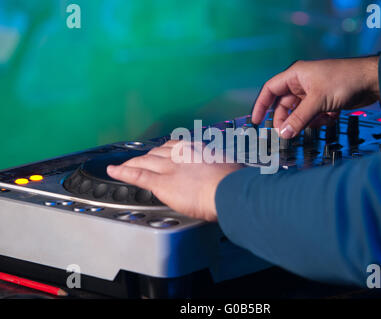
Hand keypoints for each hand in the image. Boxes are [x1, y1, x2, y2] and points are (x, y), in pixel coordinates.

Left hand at [107, 140, 241, 220]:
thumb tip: (225, 173)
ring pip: (145, 161)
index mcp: (197, 149)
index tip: (163, 154)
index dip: (165, 151)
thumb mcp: (229, 168)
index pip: (176, 146)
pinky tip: (114, 171)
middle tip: (141, 161)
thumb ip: (219, 169)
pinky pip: (137, 175)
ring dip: (133, 163)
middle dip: (147, 156)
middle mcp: (180, 154)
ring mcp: (169, 167)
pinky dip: (123, 172)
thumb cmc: (234, 181)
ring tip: (125, 166)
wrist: (229, 190)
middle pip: (157, 152)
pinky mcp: (161, 183)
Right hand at [252, 56, 379, 137]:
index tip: (257, 122)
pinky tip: (330, 117)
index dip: (261, 105)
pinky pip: (312, 116)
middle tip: (287, 134)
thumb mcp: (318, 101)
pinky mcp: (323, 102)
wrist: (372, 81)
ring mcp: (312, 93)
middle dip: (287, 120)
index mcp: (295, 75)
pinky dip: (318, 120)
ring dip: (305, 121)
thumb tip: (283, 134)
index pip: (270, 90)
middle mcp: (301, 83)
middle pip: (284, 106)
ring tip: (318, 121)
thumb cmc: (345, 80)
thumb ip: (299, 118)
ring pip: (299, 113)